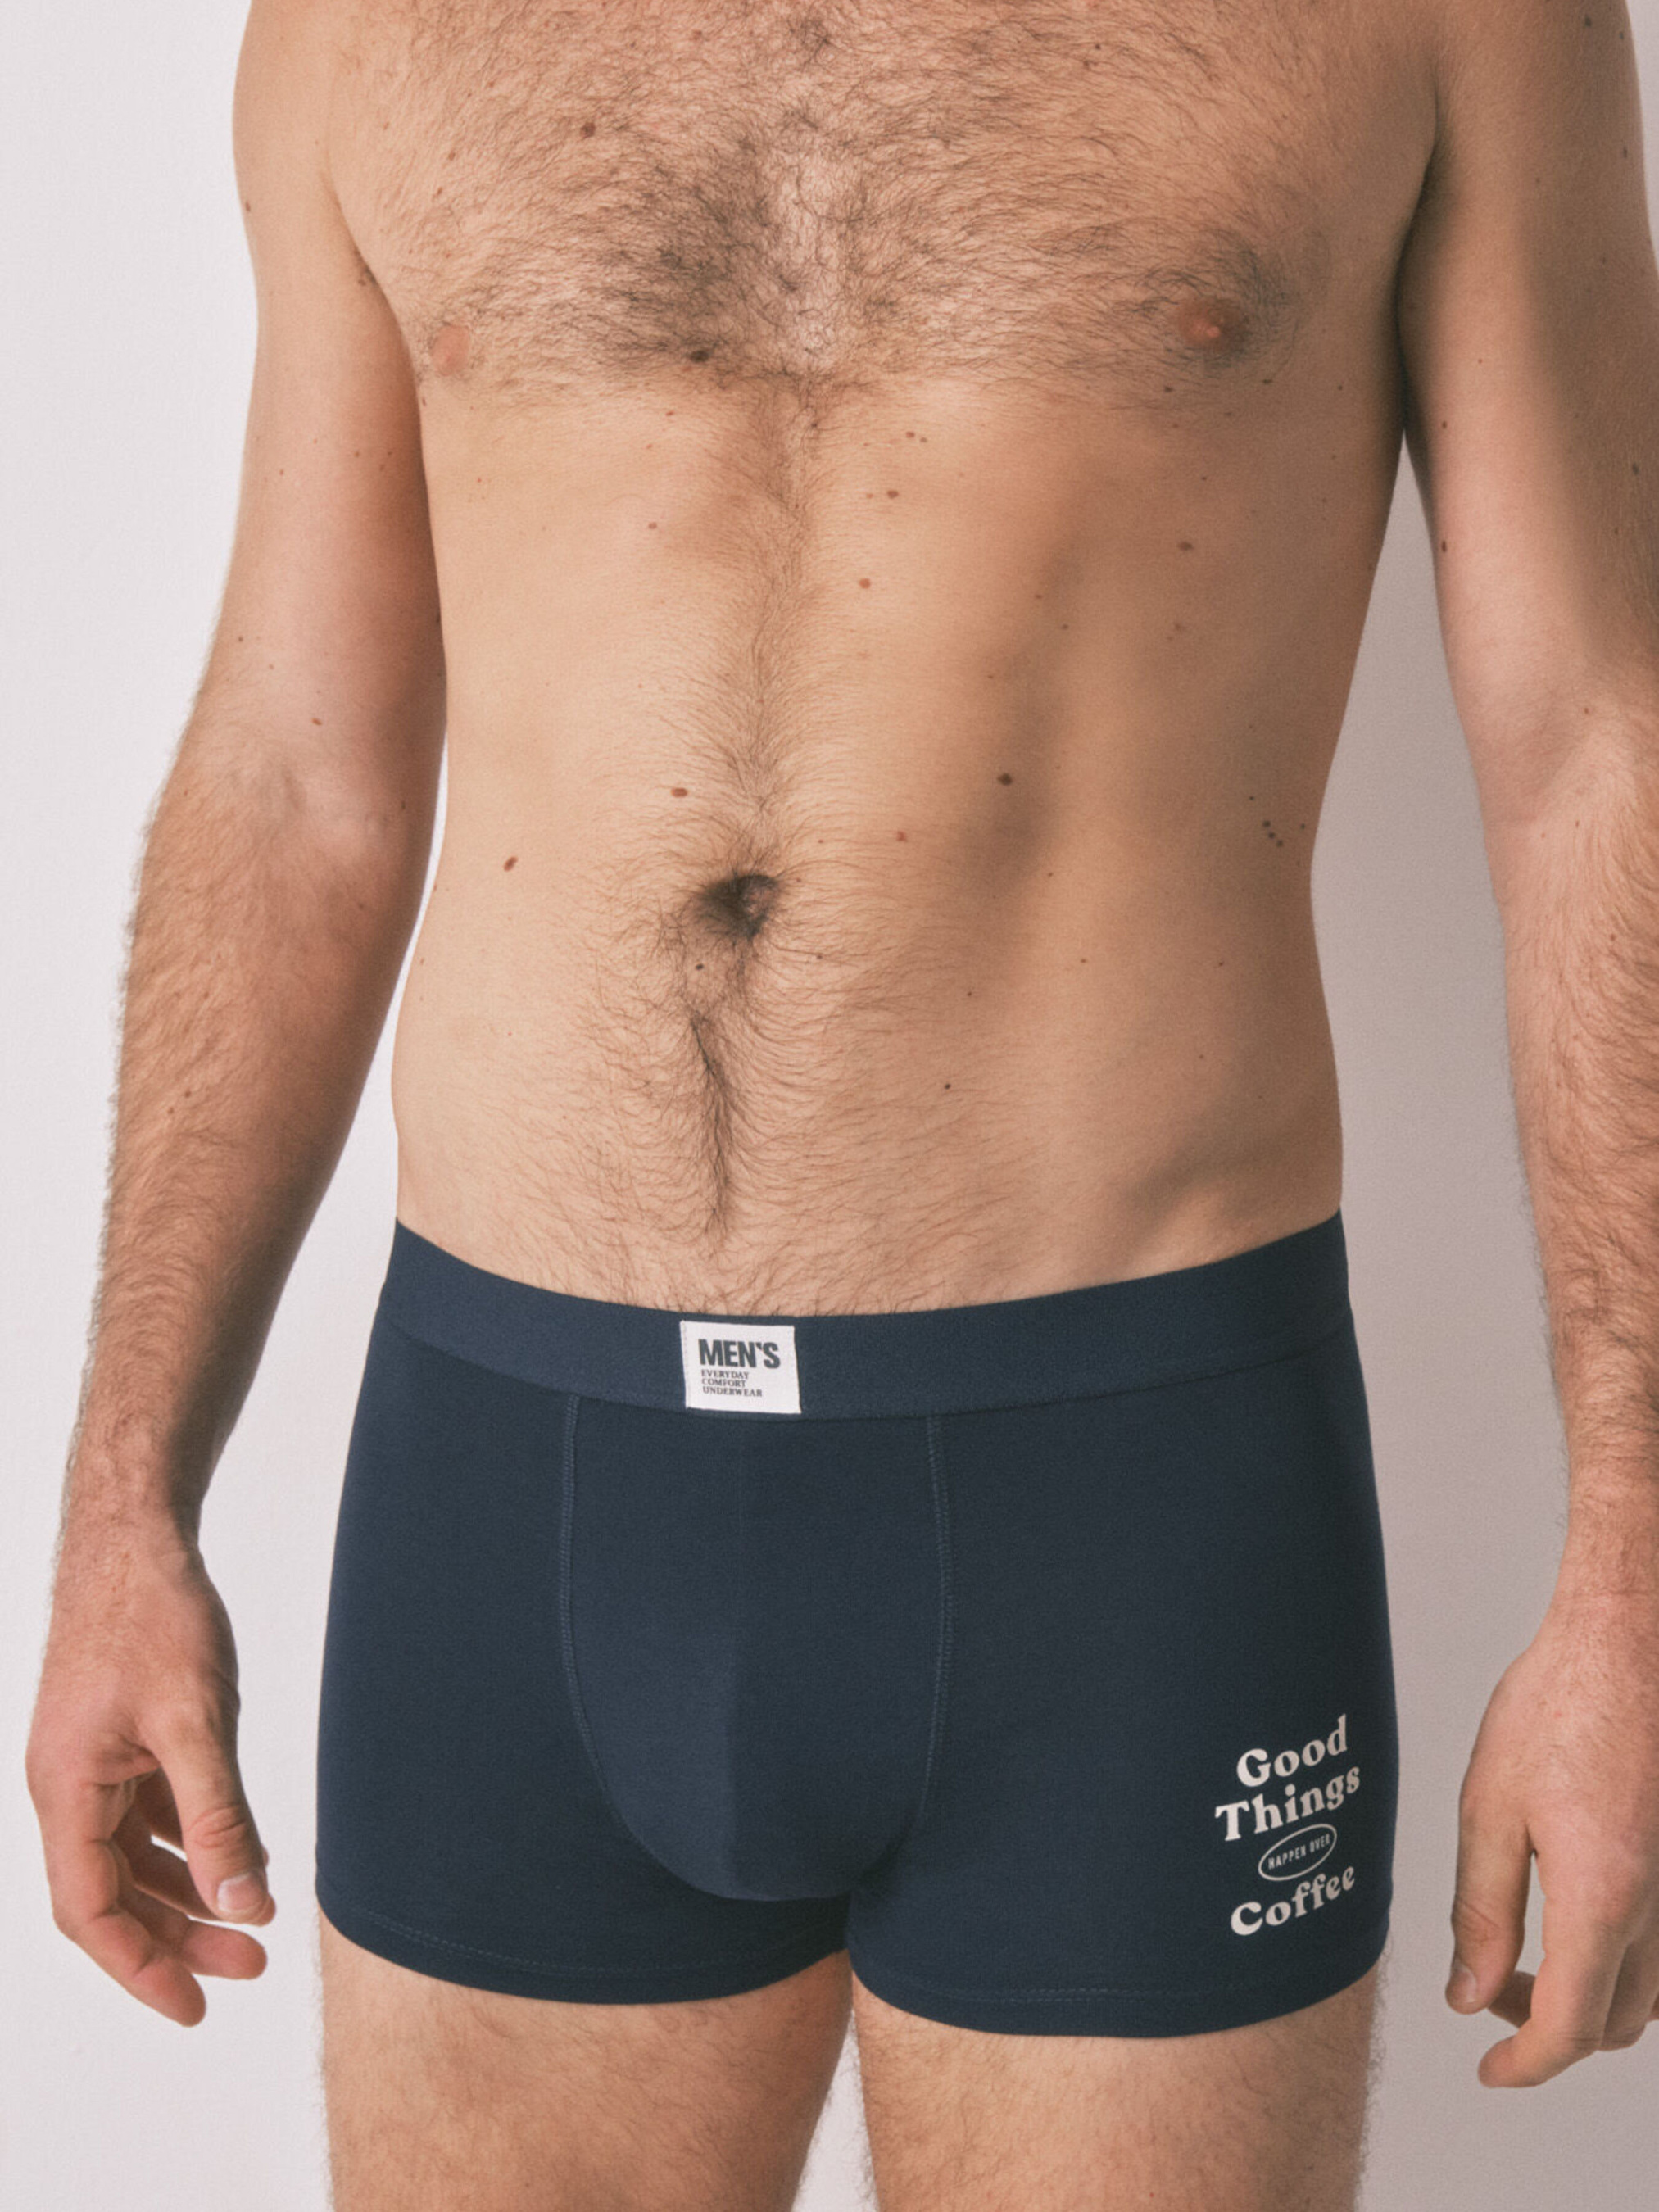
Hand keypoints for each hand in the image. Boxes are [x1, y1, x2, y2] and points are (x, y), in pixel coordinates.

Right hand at [25, 1514, 274, 2025]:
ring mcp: (89, 1762)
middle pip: (113, 1893)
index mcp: (66, 1791)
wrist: (134, 1536)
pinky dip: (185, 1841)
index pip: (92, 1912)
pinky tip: (233, 1853)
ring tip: (252, 1917)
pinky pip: (144, 1813)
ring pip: (130, 1856)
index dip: (141, 1966)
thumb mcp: (195, 1720)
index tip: (196, 2006)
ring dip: (186, 1890)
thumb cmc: (154, 1615)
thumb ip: (218, 1815)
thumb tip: (243, 1903)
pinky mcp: (115, 1738)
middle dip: (178, 1935)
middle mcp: (66, 1786)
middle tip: (251, 1963)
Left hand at [1447, 1585, 1658, 2084]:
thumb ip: (1482, 1911)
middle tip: (1486, 1992)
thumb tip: (1469, 1993)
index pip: (1571, 2028)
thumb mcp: (1491, 1806)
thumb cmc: (1560, 1702)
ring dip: (1591, 1999)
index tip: (1490, 2072)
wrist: (1631, 1639)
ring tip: (1521, 1959)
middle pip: (1616, 2022)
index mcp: (1605, 1897)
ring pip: (1650, 1991)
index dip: (1526, 2063)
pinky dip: (1622, 1960)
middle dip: (1549, 2029)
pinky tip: (1573, 1922)